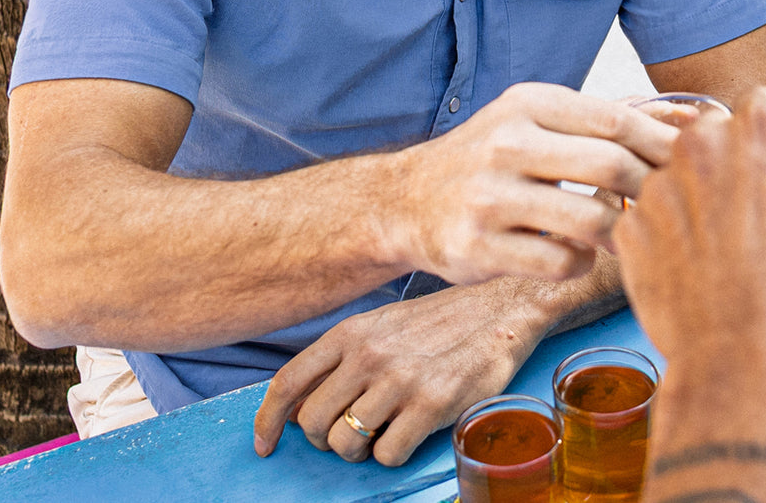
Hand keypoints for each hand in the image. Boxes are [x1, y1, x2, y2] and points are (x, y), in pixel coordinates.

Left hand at [252, 283, 545, 465]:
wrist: (499, 311)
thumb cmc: (439, 323)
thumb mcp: (382, 326)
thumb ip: (345, 357)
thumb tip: (304, 399)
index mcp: (350, 333)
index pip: (289, 384)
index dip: (268, 421)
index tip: (265, 445)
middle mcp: (368, 355)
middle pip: (312, 422)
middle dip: (324, 440)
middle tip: (346, 437)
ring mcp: (398, 380)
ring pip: (345, 443)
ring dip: (358, 451)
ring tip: (379, 437)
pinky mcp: (430, 404)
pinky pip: (386, 453)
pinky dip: (391, 455)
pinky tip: (406, 437)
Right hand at [385, 83, 678, 285]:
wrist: (406, 200)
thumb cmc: (493, 159)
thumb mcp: (540, 121)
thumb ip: (610, 120)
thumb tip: (693, 120)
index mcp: (529, 104)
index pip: (616, 120)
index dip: (664, 147)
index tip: (695, 168)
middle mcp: (507, 143)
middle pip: (612, 166)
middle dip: (653, 193)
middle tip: (672, 211)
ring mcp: (489, 196)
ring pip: (591, 221)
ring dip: (621, 235)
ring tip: (624, 236)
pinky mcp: (478, 246)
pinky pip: (560, 262)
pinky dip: (581, 262)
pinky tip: (574, 253)